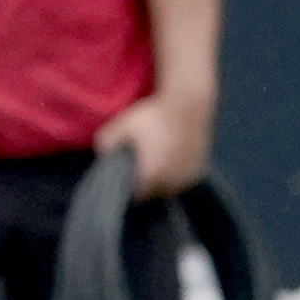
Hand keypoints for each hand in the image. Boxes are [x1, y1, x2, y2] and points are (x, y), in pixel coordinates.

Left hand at [96, 93, 211, 197]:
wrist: (187, 104)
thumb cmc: (151, 115)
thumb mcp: (121, 125)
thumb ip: (105, 142)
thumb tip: (101, 154)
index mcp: (152, 174)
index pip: (137, 194)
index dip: (130, 184)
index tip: (128, 172)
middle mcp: (171, 180)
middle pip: (153, 193)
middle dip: (146, 184)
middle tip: (141, 165)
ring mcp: (186, 177)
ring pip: (169, 189)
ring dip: (162, 182)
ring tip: (156, 163)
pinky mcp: (198, 172)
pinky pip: (182, 182)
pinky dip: (175, 177)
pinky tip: (169, 161)